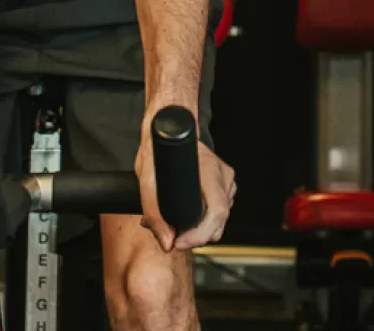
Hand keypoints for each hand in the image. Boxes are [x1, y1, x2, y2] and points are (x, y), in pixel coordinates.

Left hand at [135, 129, 235, 252]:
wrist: (165, 130)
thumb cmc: (158, 149)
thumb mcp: (148, 182)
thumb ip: (155, 215)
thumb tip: (166, 242)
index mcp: (208, 169)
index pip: (216, 211)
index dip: (200, 234)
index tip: (179, 242)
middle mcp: (222, 173)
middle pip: (220, 219)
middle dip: (198, 237)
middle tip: (173, 239)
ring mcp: (225, 177)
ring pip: (222, 217)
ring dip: (202, 229)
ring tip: (179, 225)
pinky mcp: (224, 182)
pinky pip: (221, 209)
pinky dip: (207, 219)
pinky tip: (191, 215)